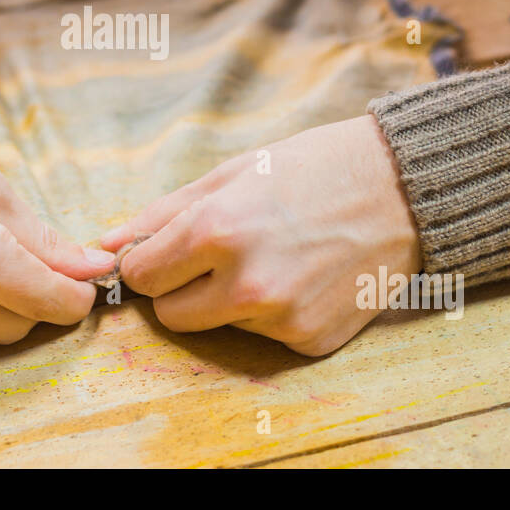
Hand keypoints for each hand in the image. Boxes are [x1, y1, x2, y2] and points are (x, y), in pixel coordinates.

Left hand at [100, 115, 419, 355]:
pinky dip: (273, 312)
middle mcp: (245, 283)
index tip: (169, 249)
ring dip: (228, 299)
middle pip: (171, 313)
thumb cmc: (313, 169)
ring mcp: (279, 317)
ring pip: (217, 325)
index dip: (150, 260)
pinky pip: (264, 335)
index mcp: (216, 231)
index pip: (142, 275)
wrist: (401, 189)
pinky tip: (302, 275)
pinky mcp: (309, 341)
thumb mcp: (233, 173)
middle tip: (218, 254)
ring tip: (271, 256)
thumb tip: (107, 243)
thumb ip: (164, 212)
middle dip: (181, 286)